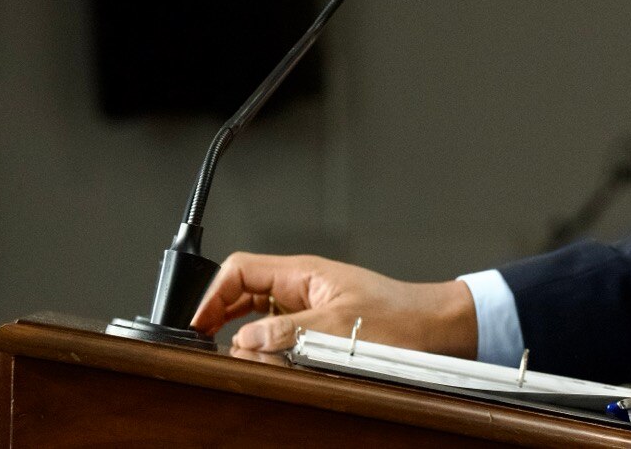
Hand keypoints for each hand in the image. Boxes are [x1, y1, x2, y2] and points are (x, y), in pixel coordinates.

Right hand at [190, 252, 479, 357]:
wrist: (434, 328)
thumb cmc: (400, 317)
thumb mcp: (338, 325)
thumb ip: (288, 331)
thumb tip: (245, 340)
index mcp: (304, 272)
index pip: (241, 270)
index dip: (212, 294)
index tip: (196, 323)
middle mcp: (303, 285)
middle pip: (243, 292)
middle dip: (218, 315)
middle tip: (202, 342)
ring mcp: (309, 305)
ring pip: (257, 314)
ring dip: (240, 333)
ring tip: (229, 355)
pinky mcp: (318, 325)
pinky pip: (277, 332)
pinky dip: (263, 345)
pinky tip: (260, 360)